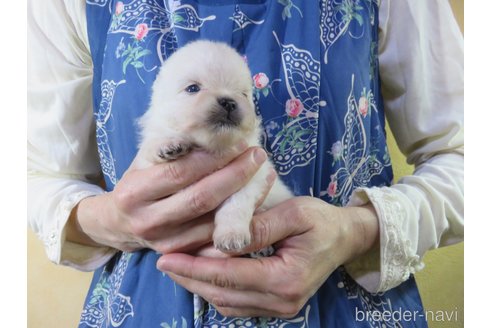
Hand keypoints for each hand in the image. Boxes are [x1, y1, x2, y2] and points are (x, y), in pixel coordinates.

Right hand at [66, 143, 273, 253]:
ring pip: (211, 221)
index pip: (180, 173)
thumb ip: (169, 148)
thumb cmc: (137, 182)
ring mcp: (165, 242)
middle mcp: (148, 221)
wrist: (118, 223)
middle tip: (257, 156)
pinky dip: (237, 218)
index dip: (212, 159)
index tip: (238, 142)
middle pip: (200, 199)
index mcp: (135, 193)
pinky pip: (214, 236)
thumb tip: (205, 128)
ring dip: (243, 198)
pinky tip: (255, 199)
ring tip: (264, 174)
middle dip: (234, 176)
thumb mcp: (144, 161)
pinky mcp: (180, 253)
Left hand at [157, 196, 378, 317]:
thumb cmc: (322, 221)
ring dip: (199, 285)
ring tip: (177, 267)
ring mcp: (279, 308)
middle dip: (190, 279)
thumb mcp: (294, 214)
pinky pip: (237, 304)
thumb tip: (223, 239)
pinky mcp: (276, 306)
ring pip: (226, 302)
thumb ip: (258, 227)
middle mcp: (282, 301)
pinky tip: (201, 274)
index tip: (167, 258)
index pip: (230, 275)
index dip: (195, 267)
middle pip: (223, 294)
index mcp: (286, 278)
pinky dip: (216, 290)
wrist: (345, 238)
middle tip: (164, 262)